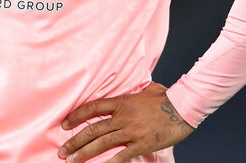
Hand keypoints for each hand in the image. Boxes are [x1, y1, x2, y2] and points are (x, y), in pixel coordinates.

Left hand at [59, 82, 192, 161]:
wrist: (182, 107)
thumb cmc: (165, 98)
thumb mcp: (145, 90)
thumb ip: (134, 93)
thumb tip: (131, 91)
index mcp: (121, 102)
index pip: (92, 108)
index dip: (76, 116)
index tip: (64, 124)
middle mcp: (122, 117)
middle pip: (93, 129)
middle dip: (75, 141)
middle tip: (62, 150)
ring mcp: (131, 131)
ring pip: (102, 143)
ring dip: (84, 153)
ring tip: (72, 160)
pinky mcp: (141, 144)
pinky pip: (121, 156)